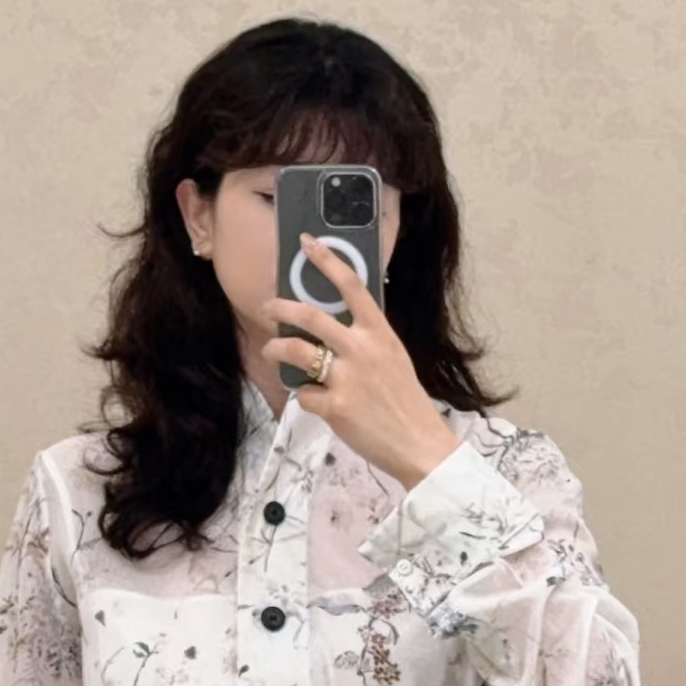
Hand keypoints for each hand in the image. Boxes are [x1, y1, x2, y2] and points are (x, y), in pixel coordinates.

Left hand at [259, 232, 459, 489]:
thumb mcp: (393, 358)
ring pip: (295, 351)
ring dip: (276, 349)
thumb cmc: (404, 400)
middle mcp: (362, 349)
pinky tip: (315, 402)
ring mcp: (347, 377)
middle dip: (280, 309)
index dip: (327, 261)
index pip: (352, 286)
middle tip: (267, 308)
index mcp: (380, 333)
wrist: (418, 442)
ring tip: (270, 351)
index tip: (307, 243)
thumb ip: (366, 341)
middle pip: (310, 316)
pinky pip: (304, 394)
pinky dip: (305, 397)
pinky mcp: (335, 406)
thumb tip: (334, 329)